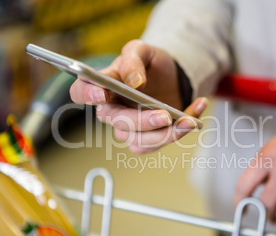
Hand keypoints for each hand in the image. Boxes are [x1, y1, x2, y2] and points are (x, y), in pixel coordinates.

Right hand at [70, 40, 207, 153]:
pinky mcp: (148, 138)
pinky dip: (179, 133)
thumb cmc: (152, 65)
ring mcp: (129, 128)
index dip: (87, 94)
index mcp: (103, 86)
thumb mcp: (143, 51)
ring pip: (139, 140)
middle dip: (142, 121)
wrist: (173, 78)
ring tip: (188, 120)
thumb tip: (134, 81)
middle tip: (164, 114)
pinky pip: (159, 144)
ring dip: (166, 134)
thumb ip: (134, 60)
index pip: (81, 92)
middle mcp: (112, 110)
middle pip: (117, 122)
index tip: (103, 93)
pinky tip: (194, 117)